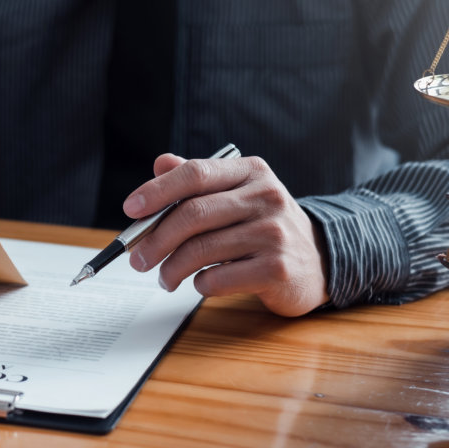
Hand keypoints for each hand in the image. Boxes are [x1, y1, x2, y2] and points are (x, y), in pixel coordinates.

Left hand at [123, 154, 330, 316]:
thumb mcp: (236, 194)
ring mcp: (274, 234)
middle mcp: (266, 197)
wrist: (318, 261)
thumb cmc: (264, 226)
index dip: (157, 191)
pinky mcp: (277, 269)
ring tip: (164, 278)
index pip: (195, 173)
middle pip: (192, 214)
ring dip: (171, 268)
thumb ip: (197, 180)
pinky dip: (198, 284)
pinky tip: (199, 283)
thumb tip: (159, 162)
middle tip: (137, 259)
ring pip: (200, 250)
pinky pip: (218, 279)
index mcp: (250, 172)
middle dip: (154, 240)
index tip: (130, 210)